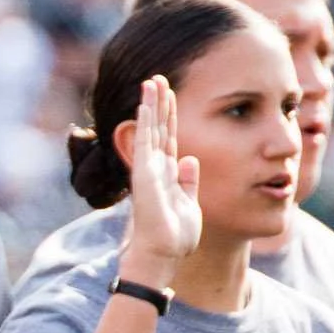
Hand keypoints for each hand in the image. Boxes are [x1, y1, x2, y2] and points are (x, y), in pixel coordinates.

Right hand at [119, 75, 199, 284]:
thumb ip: (188, 181)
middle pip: (158, 128)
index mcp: (166, 174)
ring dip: (150, 105)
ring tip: (152, 81)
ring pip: (149, 130)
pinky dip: (145, 122)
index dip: (169, 115)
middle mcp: (154, 169)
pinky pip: (145, 143)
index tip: (170, 94)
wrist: (164, 254)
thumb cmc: (176, 236)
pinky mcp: (143, 175)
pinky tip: (146, 104)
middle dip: (158, 103)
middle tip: (158, 78)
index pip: (168, 137)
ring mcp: (147, 170)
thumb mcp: (189, 203)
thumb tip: (190, 160)